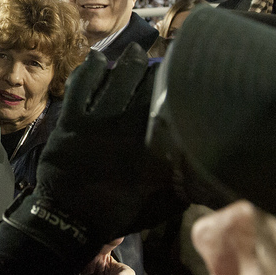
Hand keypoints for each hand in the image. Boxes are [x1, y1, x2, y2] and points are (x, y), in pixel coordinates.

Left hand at [5, 47, 183, 267]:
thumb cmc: (115, 215)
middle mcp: (123, 129)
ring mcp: (94, 123)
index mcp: (148, 149)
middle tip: (157, 60)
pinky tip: (97, 60)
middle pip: (141, 88)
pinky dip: (89, 70)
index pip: (165, 107)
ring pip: (113, 82)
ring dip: (125, 64)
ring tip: (135, 52)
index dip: (173, 86)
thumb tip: (207, 173)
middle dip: (150, 70)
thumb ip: (183, 187)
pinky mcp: (69, 122)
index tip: (182, 75)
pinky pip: (80, 88)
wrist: (68, 222)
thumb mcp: (160, 206)